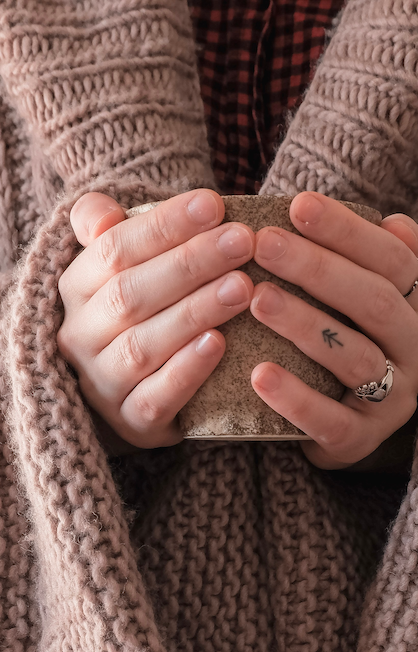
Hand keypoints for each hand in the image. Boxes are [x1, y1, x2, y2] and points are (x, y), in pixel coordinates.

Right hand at [57, 189, 254, 448]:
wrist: (131, 391)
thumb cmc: (136, 311)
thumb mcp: (115, 265)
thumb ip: (103, 227)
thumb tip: (100, 214)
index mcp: (75, 290)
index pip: (112, 250)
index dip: (164, 226)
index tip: (214, 204)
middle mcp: (79, 337)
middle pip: (129, 295)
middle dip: (189, 264)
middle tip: (242, 242)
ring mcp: (102, 384)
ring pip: (142, 346)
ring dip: (194, 313)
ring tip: (242, 287)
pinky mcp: (130, 422)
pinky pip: (155, 397)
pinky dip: (187, 371)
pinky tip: (220, 343)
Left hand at [249, 192, 417, 469]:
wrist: (339, 429)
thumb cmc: (343, 348)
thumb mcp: (360, 305)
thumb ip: (369, 264)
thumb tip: (392, 222)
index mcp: (416, 307)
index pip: (392, 259)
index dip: (347, 230)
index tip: (297, 205)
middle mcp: (414, 349)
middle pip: (373, 301)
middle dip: (318, 268)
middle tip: (263, 244)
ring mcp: (393, 398)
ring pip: (354, 356)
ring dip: (304, 324)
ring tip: (257, 299)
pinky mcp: (360, 440)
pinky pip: (329, 420)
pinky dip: (294, 398)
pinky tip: (258, 375)